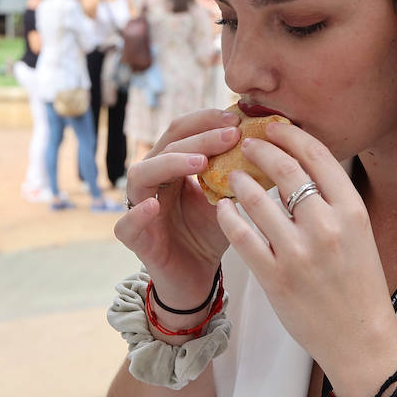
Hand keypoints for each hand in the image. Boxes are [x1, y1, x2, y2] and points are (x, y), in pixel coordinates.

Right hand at [114, 107, 242, 321]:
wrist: (197, 278)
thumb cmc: (209, 235)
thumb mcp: (228, 199)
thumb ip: (238, 174)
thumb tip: (269, 144)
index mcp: (172, 165)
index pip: (182, 131)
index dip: (206, 121)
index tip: (238, 118)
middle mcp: (152, 179)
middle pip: (167, 145)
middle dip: (200, 137)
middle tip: (232, 134)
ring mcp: (139, 206)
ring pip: (142, 174)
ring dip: (171, 163)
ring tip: (201, 162)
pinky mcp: (135, 238)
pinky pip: (126, 223)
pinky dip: (137, 213)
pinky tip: (154, 205)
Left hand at [213, 122, 396, 376]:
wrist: (361, 340)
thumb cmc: (359, 285)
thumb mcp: (359, 235)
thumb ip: (334, 202)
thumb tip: (304, 164)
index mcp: (352, 211)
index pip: (318, 156)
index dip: (291, 136)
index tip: (274, 128)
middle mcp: (327, 227)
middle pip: (285, 169)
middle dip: (260, 150)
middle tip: (246, 144)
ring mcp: (299, 253)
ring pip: (256, 200)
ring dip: (239, 181)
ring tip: (231, 176)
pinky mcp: (275, 278)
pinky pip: (241, 236)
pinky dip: (228, 216)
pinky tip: (223, 208)